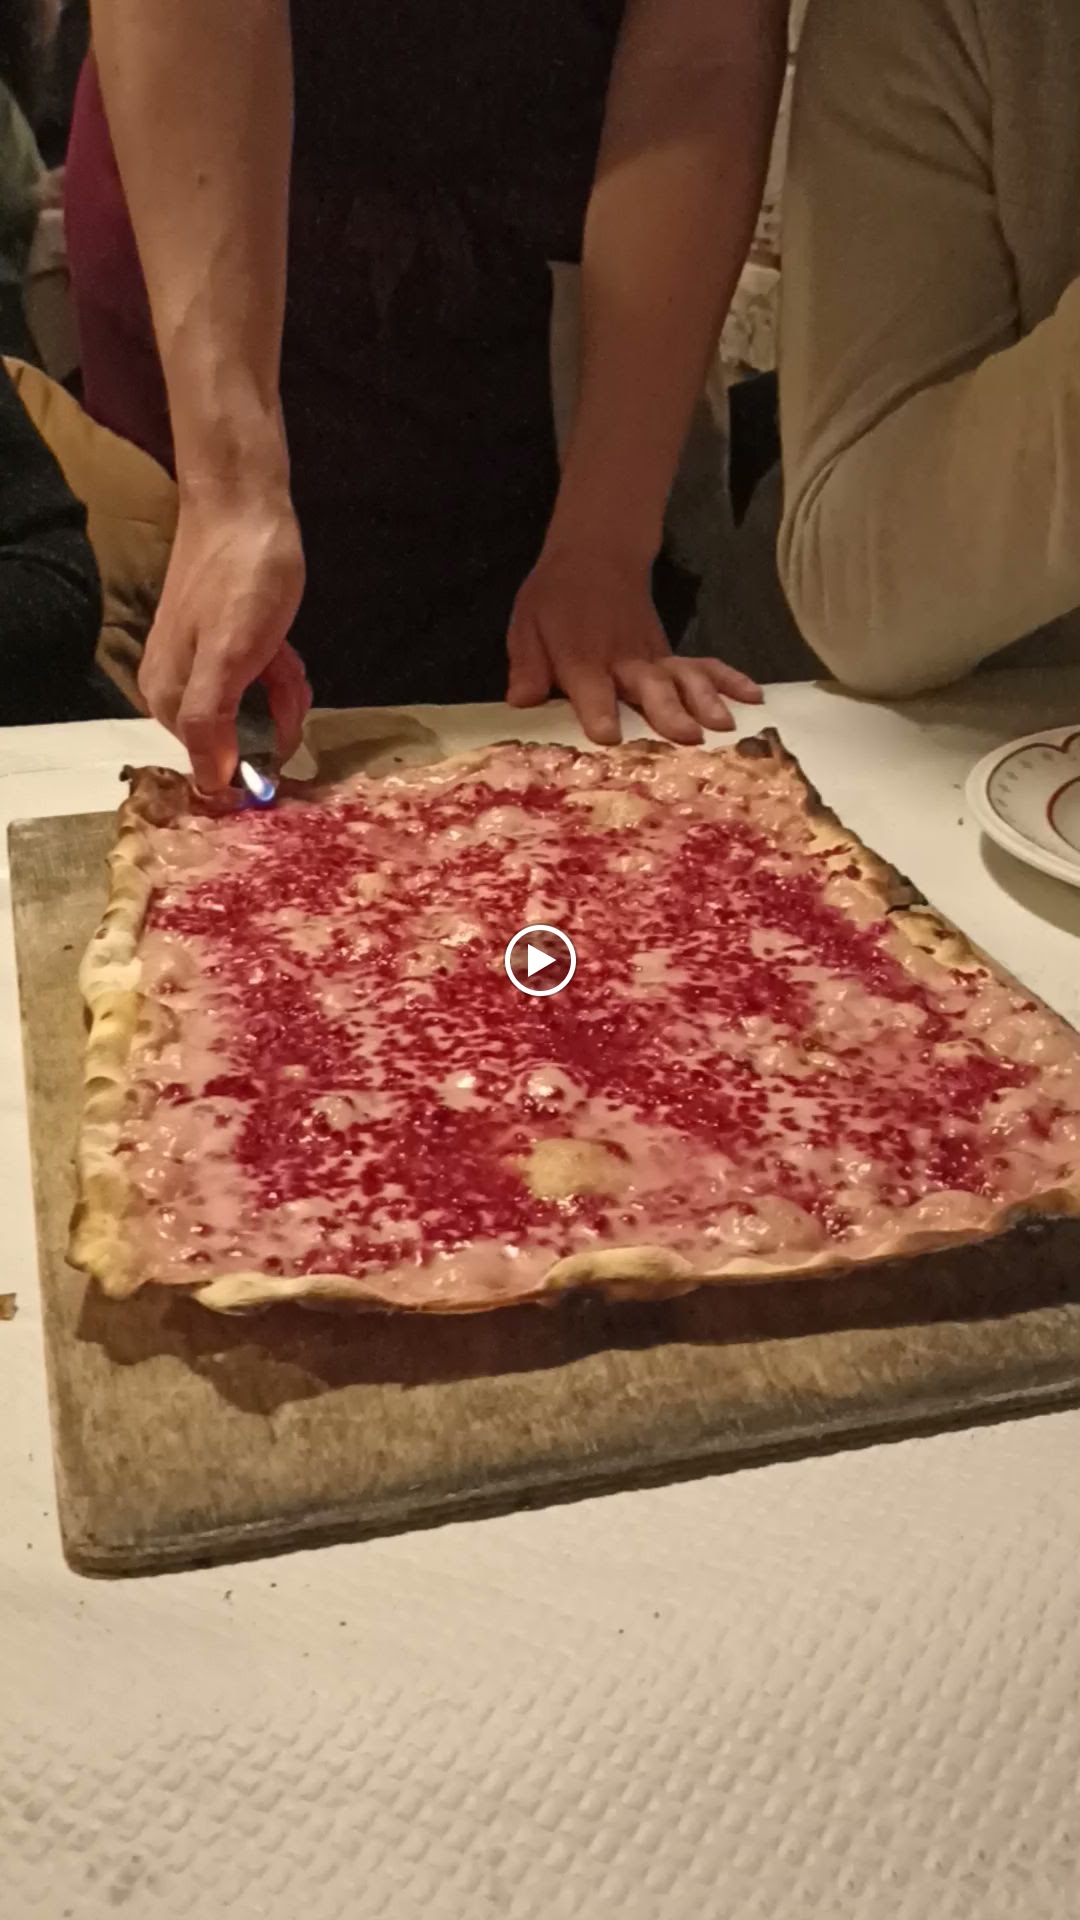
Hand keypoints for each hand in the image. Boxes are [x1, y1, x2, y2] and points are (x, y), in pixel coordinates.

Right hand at [138, 491, 309, 791]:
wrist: (242, 504)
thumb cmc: (240, 578)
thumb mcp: (228, 656)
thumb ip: (209, 720)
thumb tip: (209, 782)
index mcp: (167, 698)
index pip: (209, 766)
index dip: (251, 765)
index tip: (281, 743)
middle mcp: (175, 689)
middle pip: (236, 740)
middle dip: (273, 719)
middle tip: (285, 680)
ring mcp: (200, 666)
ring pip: (253, 711)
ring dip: (281, 694)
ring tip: (287, 658)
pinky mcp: (224, 648)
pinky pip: (256, 684)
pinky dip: (278, 675)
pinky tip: (286, 652)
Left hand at [506, 544, 761, 745]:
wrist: (595, 555)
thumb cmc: (555, 598)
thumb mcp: (527, 626)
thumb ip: (528, 665)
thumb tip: (522, 699)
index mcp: (581, 657)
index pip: (591, 688)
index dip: (598, 711)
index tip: (608, 736)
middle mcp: (622, 661)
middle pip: (647, 687)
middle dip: (666, 711)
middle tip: (686, 736)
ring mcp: (652, 657)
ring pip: (682, 678)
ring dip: (704, 699)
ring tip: (724, 725)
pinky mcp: (670, 655)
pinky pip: (703, 666)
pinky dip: (729, 678)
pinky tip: (753, 696)